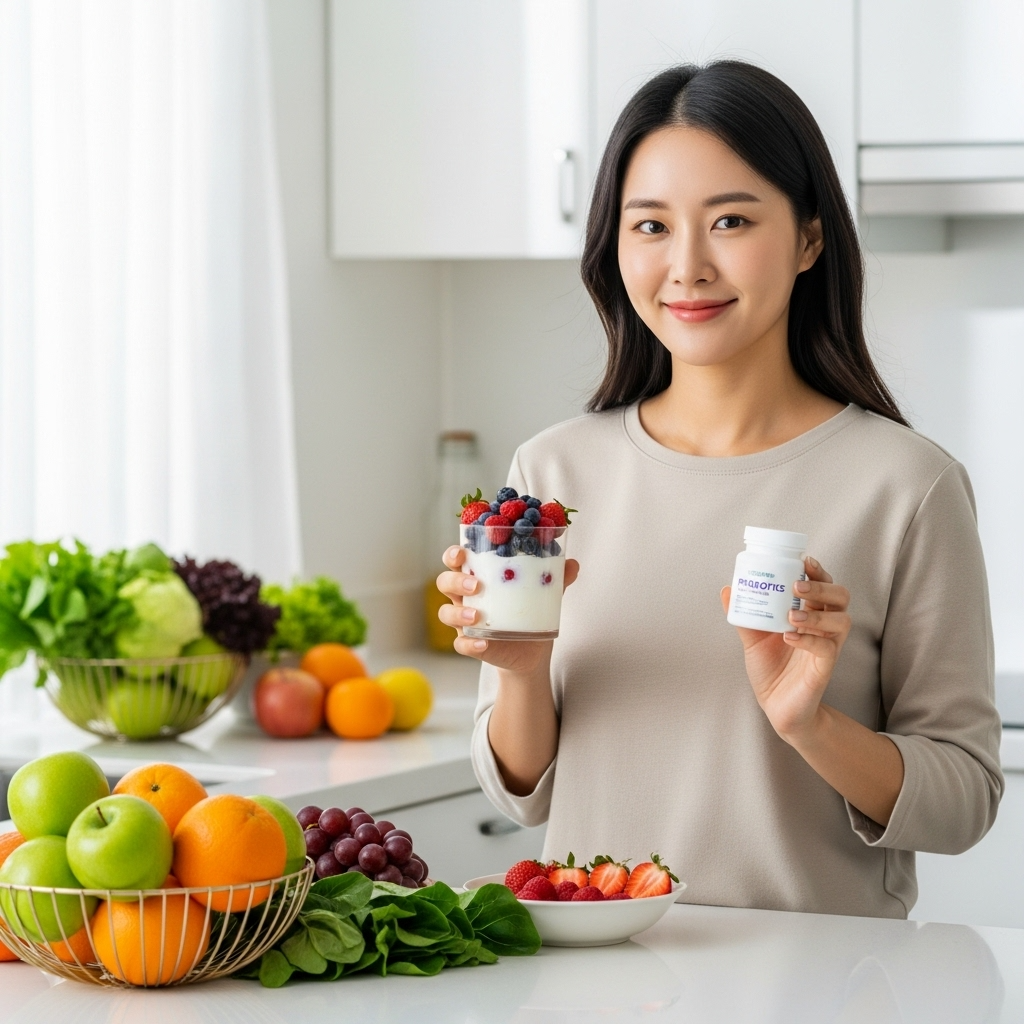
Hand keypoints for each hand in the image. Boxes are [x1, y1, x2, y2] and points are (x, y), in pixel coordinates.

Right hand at [436, 546, 579, 675]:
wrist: (532, 651)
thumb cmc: (530, 612)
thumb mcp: (544, 593)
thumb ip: (557, 579)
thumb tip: (573, 564)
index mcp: (478, 576)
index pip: (456, 560)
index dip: (453, 554)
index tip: (461, 553)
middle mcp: (466, 598)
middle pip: (445, 582)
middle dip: (456, 581)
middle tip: (477, 585)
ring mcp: (466, 622)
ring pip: (446, 613)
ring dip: (458, 613)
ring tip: (477, 617)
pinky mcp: (472, 645)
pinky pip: (461, 644)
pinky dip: (470, 644)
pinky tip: (483, 644)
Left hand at [721, 557, 850, 745]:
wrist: (776, 707)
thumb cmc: (771, 669)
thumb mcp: (753, 638)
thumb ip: (744, 614)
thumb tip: (728, 589)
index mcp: (810, 614)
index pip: (824, 586)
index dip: (818, 572)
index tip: (804, 561)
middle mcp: (824, 628)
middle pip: (840, 597)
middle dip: (821, 587)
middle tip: (796, 586)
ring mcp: (828, 647)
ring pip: (841, 621)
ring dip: (817, 614)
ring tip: (792, 615)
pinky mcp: (824, 667)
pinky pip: (827, 649)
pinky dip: (809, 639)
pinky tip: (790, 636)